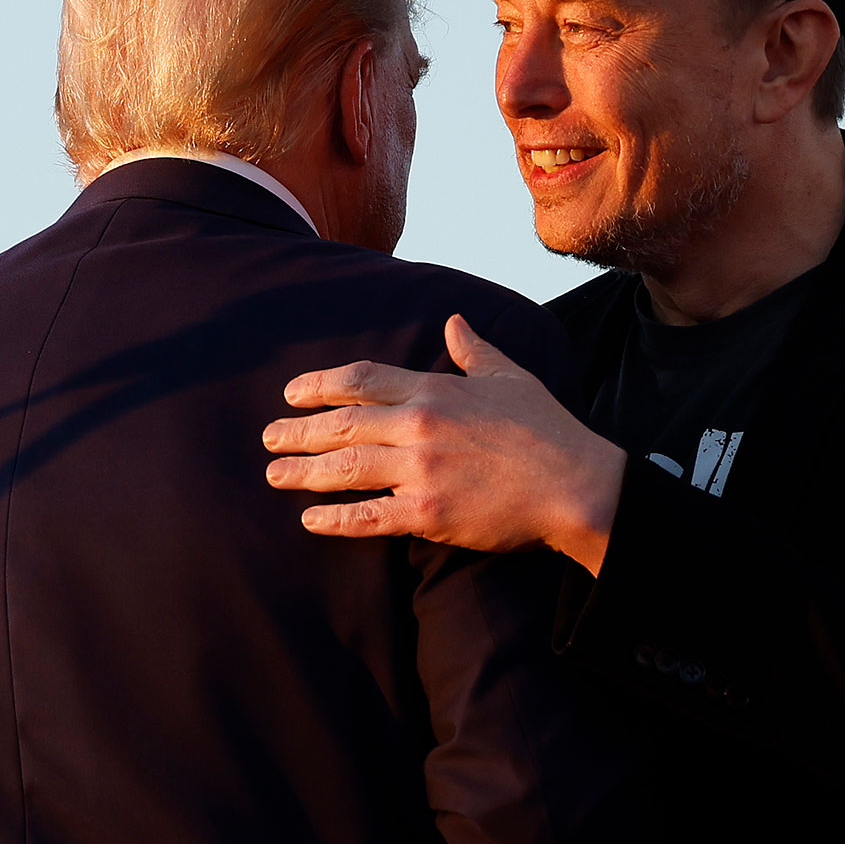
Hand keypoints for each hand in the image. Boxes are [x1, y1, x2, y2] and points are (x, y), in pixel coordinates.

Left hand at [262, 315, 625, 573]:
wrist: (575, 484)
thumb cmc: (547, 430)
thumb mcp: (510, 377)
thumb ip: (474, 350)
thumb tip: (454, 322)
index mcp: (436, 390)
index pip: (362, 381)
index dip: (320, 386)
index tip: (292, 394)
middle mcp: (420, 426)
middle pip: (342, 425)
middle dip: (299, 431)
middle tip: (269, 438)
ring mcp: (421, 470)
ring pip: (346, 470)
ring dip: (304, 472)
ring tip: (275, 475)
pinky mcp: (429, 513)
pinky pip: (370, 517)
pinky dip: (337, 520)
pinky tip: (311, 521)